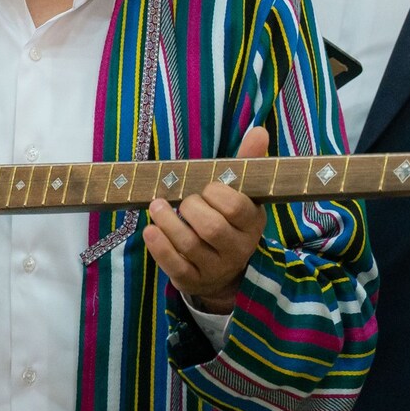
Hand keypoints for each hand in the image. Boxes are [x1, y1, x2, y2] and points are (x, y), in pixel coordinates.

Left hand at [145, 125, 267, 313]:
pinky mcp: (192, 280)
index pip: (236, 207)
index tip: (206, 188)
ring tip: (156, 207)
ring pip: (190, 246)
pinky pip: (174, 265)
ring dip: (168, 223)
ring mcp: (215, 268)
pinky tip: (150, 231)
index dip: (216, 194)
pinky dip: (159, 247)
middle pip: (212, 228)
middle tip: (181, 200)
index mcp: (252, 223)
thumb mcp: (242, 193)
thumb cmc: (230, 220)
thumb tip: (259, 130)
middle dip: (190, 208)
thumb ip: (247, 162)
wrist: (226, 269)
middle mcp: (238, 249)